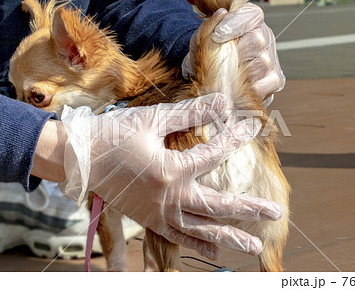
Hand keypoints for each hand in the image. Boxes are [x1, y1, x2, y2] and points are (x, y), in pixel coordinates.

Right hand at [59, 93, 282, 259]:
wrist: (80, 158)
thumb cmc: (114, 135)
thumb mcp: (152, 120)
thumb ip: (189, 113)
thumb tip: (221, 101)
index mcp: (170, 170)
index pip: (213, 155)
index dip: (234, 139)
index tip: (251, 129)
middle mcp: (168, 197)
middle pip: (216, 206)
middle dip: (248, 208)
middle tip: (274, 212)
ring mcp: (158, 212)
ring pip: (200, 230)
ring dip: (228, 236)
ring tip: (252, 245)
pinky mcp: (148, 219)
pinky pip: (176, 237)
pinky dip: (196, 245)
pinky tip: (214, 252)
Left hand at [182, 3, 285, 105]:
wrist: (211, 76)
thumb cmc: (209, 53)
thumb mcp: (203, 37)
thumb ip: (210, 25)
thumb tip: (222, 14)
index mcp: (250, 21)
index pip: (251, 15)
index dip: (235, 23)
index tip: (217, 35)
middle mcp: (265, 37)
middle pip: (256, 41)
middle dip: (235, 53)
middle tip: (220, 62)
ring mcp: (272, 58)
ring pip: (261, 64)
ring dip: (240, 73)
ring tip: (225, 77)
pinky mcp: (276, 79)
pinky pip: (268, 84)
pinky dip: (252, 88)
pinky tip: (238, 89)